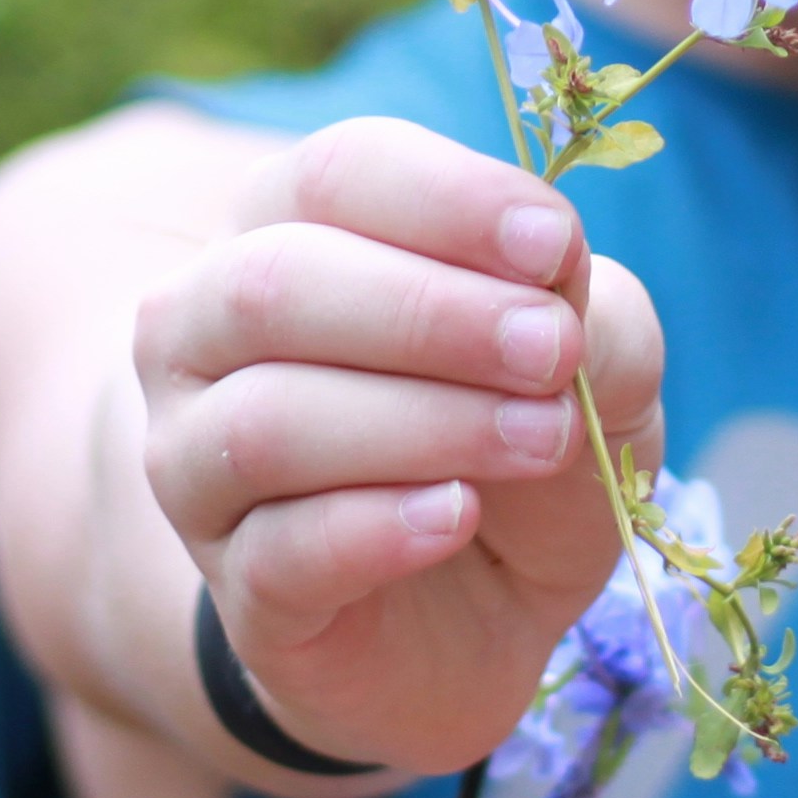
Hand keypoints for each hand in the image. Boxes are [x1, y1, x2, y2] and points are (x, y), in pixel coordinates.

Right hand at [132, 114, 657, 776]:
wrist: (490, 622)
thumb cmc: (522, 447)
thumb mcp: (596, 364)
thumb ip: (588, 307)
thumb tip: (553, 273)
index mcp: (289, 232)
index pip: (333, 174)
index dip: (444, 201)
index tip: (555, 247)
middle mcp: (209, 336)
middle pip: (274, 285)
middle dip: (430, 312)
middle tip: (552, 350)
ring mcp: (201, 466)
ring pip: (267, 423)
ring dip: (423, 422)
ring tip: (540, 437)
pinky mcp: (238, 587)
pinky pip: (282, 550)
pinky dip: (379, 527)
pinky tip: (458, 514)